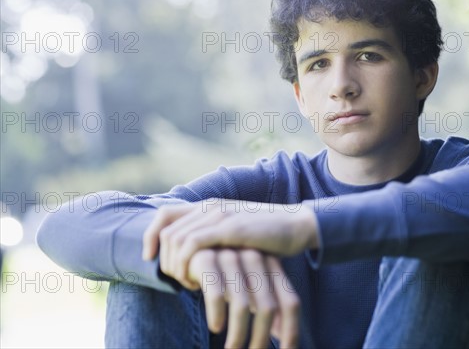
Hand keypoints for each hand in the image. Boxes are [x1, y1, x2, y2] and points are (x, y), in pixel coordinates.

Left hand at [143, 199, 318, 287]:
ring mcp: (220, 215)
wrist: (297, 225)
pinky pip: (193, 244)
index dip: (150, 236)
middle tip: (178, 281)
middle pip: (166, 232)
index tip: (149, 258)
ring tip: (188, 283)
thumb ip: (215, 237)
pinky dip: (187, 265)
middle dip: (165, 261)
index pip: (164, 214)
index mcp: (209, 206)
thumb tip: (192, 255)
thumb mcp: (235, 233)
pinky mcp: (230, 228)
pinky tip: (197, 280)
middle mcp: (210, 207)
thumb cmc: (268, 235)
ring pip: (176, 240)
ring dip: (176, 266)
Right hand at [189, 248, 299, 348]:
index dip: (292, 331)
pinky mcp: (206, 258)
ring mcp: (231, 256)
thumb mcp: (251, 286)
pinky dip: (216, 315)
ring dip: (237, 335)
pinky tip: (215, 327)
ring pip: (242, 305)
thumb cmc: (227, 273)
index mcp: (272, 265)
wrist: (191, 245)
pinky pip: (215, 294)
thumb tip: (286, 338)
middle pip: (268, 308)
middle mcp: (255, 259)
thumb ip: (270, 306)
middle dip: (260, 339)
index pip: (290, 303)